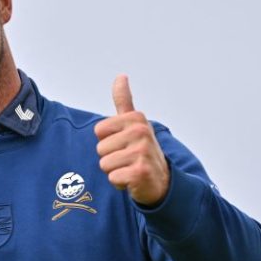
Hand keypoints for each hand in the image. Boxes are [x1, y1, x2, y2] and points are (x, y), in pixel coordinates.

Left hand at [94, 75, 169, 206]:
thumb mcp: (134, 124)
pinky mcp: (140, 172)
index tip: (124, 144)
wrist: (162, 181)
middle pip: (100, 148)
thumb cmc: (141, 151)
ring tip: (130, 169)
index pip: (99, 130)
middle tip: (128, 159)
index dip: (108, 141)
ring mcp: (142, 151)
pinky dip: (120, 183)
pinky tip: (133, 180)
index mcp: (136, 118)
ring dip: (115, 171)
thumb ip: (124, 101)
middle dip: (111, 158)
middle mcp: (141, 132)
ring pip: (104, 164)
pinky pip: (113, 178)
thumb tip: (121, 76)